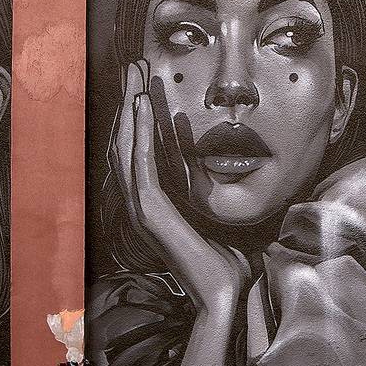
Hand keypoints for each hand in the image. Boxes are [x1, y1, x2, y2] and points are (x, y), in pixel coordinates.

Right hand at [113, 62, 250, 315]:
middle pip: (127, 144)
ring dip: (131, 110)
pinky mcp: (151, 214)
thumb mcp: (221, 220)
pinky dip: (141, 134)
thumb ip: (217, 197)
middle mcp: (142, 205)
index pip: (139, 152)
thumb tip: (238, 173)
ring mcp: (142, 210)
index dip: (137, 117)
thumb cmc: (227, 266)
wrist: (225, 298)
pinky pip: (141, 165)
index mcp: (155, 206)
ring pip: (128, 149)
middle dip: (129, 102)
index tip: (141, 84)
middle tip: (132, 67)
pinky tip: (143, 107)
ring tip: (134, 76)